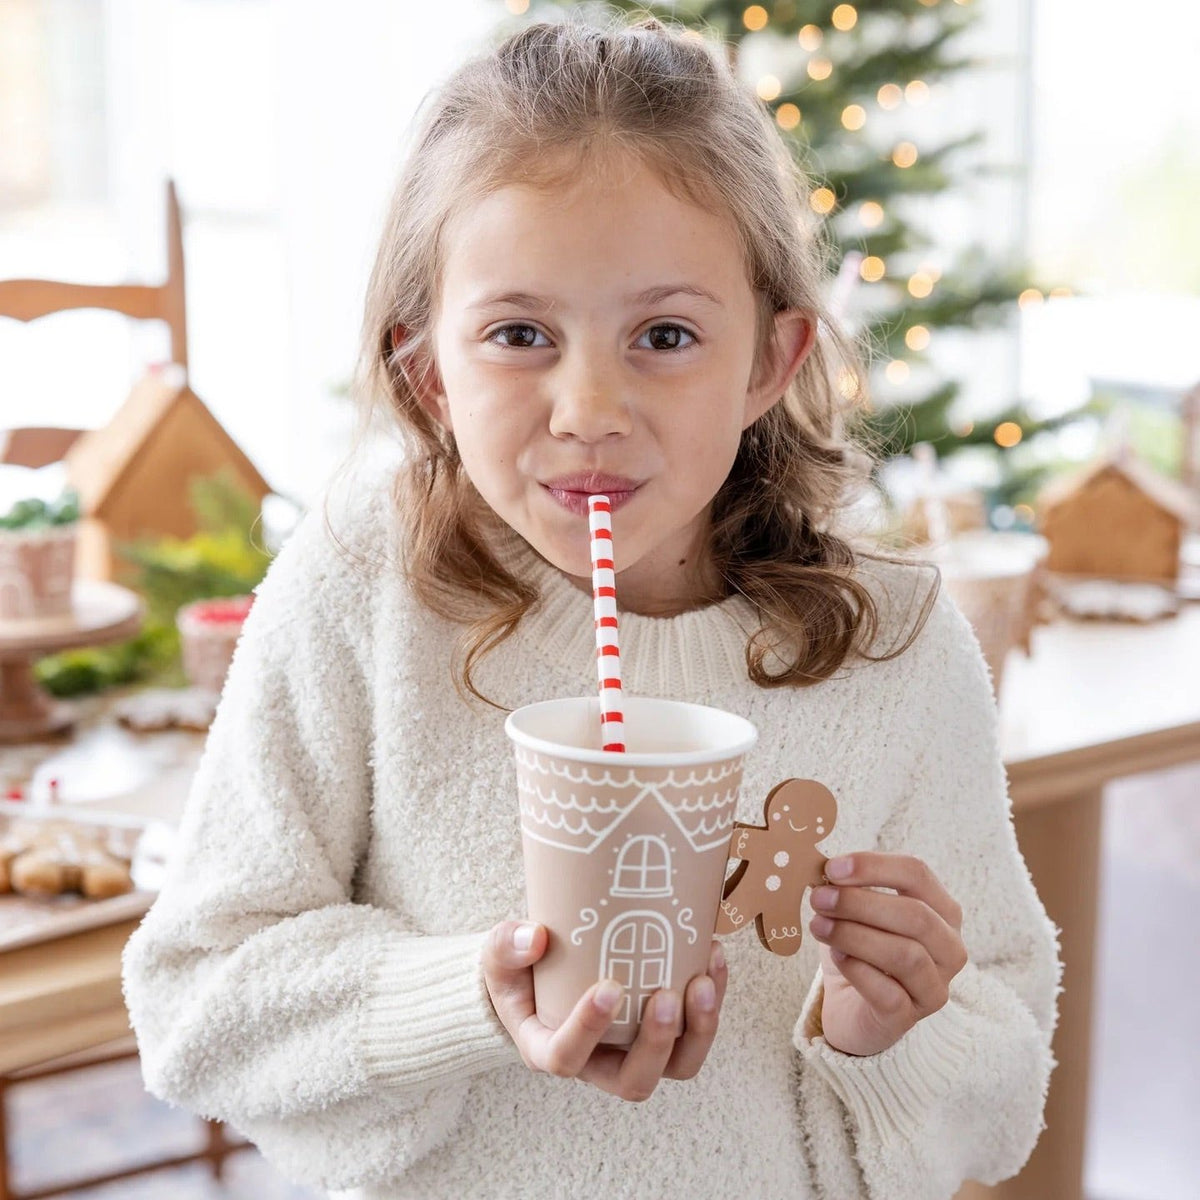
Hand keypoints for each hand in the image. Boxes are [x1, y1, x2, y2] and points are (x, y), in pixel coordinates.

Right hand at [482, 921, 727, 1100]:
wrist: (540, 972)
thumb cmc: (518, 970)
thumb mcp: (498, 957)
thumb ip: (507, 946)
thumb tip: (535, 936)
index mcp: (548, 1050)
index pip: (566, 1058)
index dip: (589, 1030)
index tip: (608, 988)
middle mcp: (596, 1063)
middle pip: (633, 1080)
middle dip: (656, 1043)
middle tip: (665, 996)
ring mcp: (633, 1051)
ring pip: (676, 1066)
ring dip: (697, 1030)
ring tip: (703, 981)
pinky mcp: (662, 1031)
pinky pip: (695, 1030)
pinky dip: (713, 998)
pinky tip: (714, 955)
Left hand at [807, 853, 967, 1056]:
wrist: (851, 1006)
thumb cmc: (858, 948)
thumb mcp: (854, 912)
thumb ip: (847, 888)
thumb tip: (825, 869)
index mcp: (941, 910)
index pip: (918, 874)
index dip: (874, 866)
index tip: (832, 868)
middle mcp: (949, 948)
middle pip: (916, 915)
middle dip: (860, 902)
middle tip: (819, 898)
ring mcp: (935, 987)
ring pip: (906, 955)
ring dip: (855, 935)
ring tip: (819, 926)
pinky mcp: (910, 1017)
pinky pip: (889, 993)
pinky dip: (858, 970)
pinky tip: (836, 957)